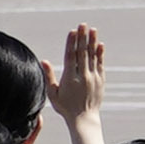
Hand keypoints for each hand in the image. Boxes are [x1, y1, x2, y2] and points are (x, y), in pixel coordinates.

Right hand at [45, 25, 108, 142]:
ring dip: (92, 41)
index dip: (71, 42)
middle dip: (82, 37)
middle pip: (82, 52)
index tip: (72, 31)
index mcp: (69, 78)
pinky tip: (100, 44)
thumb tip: (44, 61)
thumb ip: (49, 76)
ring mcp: (93, 77)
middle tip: (82, 24)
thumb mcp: (53, 93)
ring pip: (92, 56)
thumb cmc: (65, 107)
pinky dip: (100, 53)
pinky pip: (100, 64)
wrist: (84, 118)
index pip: (70, 56)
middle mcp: (82, 76)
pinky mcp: (100, 80)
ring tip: (92, 29)